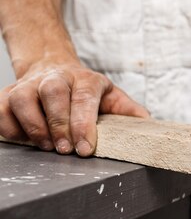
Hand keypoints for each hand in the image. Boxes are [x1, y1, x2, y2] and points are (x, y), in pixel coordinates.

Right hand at [0, 60, 148, 155]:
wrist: (53, 68)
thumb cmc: (86, 90)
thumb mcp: (111, 97)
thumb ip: (129, 111)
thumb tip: (147, 125)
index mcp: (85, 79)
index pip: (84, 98)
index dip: (84, 124)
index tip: (85, 148)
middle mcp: (55, 78)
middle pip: (53, 94)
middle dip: (59, 125)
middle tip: (65, 150)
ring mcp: (29, 85)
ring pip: (22, 99)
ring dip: (33, 126)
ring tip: (46, 146)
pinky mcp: (7, 94)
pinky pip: (0, 110)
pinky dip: (9, 127)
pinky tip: (25, 139)